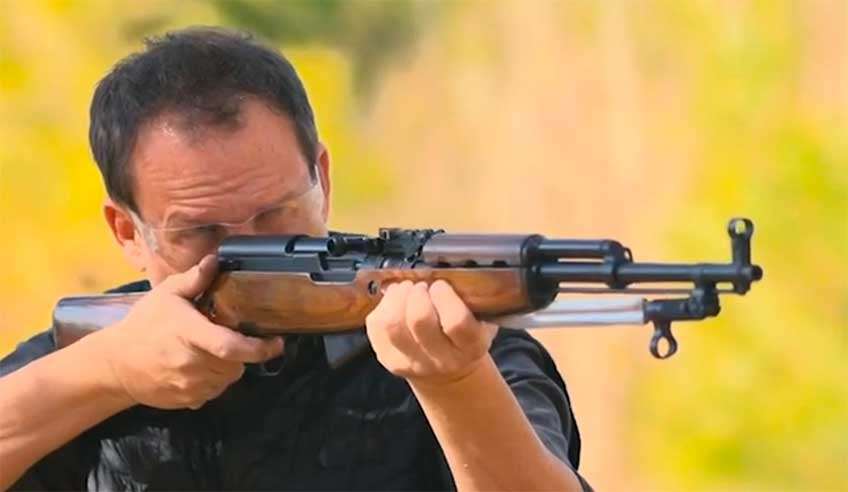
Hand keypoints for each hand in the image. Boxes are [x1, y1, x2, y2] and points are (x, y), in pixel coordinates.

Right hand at [92, 255, 283, 409]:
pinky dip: (216, 381)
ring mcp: (189, 386)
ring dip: (230, 366)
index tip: (277, 342)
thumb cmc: (143, 325)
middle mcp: (191, 363)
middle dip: (243, 352)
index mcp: (189, 334)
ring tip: (214, 350)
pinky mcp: (187, 401)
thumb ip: (195, 279)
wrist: (114, 364)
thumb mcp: (167, 295)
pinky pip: (215, 392)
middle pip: (236, 364)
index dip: (260, 348)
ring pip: (228, 379)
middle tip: (232, 337)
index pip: (231, 346)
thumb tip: (216, 259)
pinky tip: (202, 366)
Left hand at [365, 280, 497, 386]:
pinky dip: (383, 305)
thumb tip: (449, 272)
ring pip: (392, 324)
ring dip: (397, 297)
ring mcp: (412, 362)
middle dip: (418, 292)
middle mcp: (442, 359)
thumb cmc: (463, 336)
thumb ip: (471, 299)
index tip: (441, 285)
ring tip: (407, 290)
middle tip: (422, 286)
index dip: (445, 296)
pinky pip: (376, 326)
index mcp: (471, 346)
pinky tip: (395, 301)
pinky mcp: (389, 359)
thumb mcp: (481, 318)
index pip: (456, 321)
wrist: (447, 371)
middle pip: (419, 320)